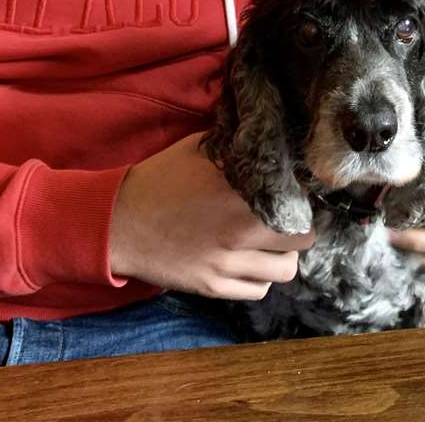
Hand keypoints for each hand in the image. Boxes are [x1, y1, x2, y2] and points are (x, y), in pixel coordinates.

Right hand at [109, 132, 315, 299]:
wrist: (118, 221)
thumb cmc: (159, 178)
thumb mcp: (200, 149)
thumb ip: (236, 146)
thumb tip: (268, 135)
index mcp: (242, 191)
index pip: (301, 200)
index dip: (307, 197)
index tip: (304, 194)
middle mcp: (241, 229)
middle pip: (304, 237)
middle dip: (302, 227)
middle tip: (291, 219)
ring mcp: (228, 262)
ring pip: (285, 270)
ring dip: (284, 255)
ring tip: (271, 243)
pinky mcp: (213, 286)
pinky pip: (258, 290)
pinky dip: (260, 278)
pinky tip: (249, 262)